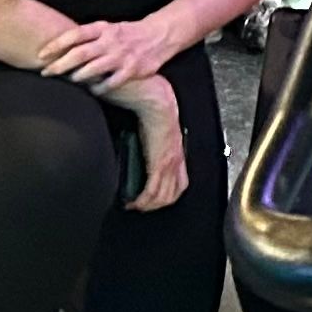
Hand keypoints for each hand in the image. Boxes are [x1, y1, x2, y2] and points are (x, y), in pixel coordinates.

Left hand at [38, 7, 175, 93]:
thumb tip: (59, 47)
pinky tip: (92, 90)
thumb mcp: (107, 28)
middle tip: (45, 72)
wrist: (159, 35)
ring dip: (77, 76)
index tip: (41, 54)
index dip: (56, 44)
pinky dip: (99, 88)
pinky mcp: (131, 69)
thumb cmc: (127, 34)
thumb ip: (87, 37)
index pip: (75, 34)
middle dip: (60, 64)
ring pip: (93, 69)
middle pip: (80, 53)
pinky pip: (110, 82)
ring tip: (68, 81)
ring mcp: (121, 56)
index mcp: (103, 28)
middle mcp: (110, 41)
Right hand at [109, 74, 188, 210]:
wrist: (158, 105)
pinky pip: (152, 191)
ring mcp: (169, 164)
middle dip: (155, 206)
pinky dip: (141, 200)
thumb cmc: (156, 113)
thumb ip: (152, 146)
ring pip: (162, 197)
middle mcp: (176, 162)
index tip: (152, 200)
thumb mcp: (157, 135)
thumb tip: (140, 153)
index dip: (167, 196)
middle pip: (171, 195)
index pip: (179, 184)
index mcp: (177, 154)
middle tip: (141, 207)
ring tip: (133, 205)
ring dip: (147, 206)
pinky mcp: (159, 163)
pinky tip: (132, 202)